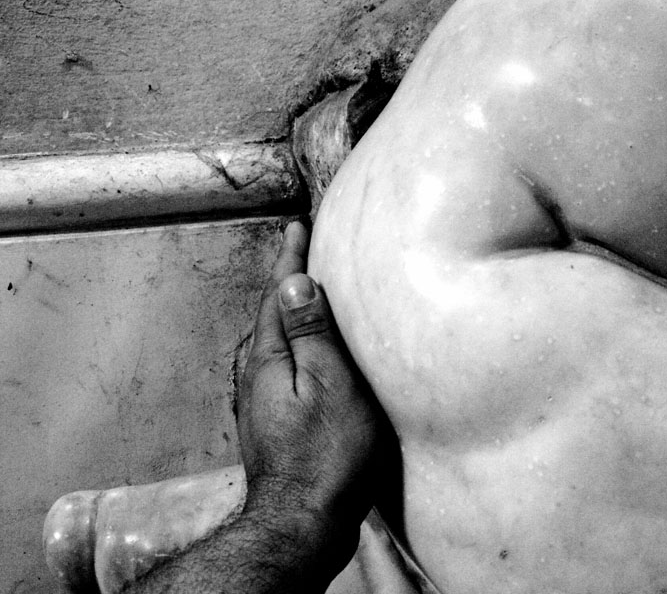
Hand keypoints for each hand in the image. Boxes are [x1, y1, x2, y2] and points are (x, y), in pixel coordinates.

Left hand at [236, 221, 389, 545]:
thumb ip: (311, 334)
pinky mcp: (274, 417)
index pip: (277, 293)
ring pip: (275, 338)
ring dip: (289, 309)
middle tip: (303, 248)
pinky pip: (283, 362)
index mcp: (270, 357)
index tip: (297, 226)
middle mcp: (257, 373)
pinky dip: (295, 340)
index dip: (289, 258)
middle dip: (286, 279)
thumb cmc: (327, 455)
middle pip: (270, 313)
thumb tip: (294, 282)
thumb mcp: (330, 386)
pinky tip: (309, 348)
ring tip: (306, 289)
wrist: (304, 519)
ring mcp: (262, 397)